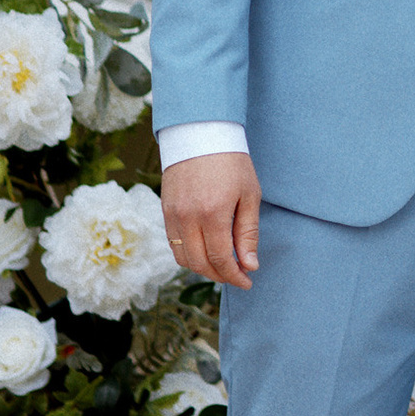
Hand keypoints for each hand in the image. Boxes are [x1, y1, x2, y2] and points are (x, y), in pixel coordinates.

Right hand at [161, 151, 260, 289]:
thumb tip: (249, 265)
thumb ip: (248, 233)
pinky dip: (188, 254)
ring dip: (202, 268)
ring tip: (222, 265)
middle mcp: (188, 218)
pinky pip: (173, 244)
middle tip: (236, 275)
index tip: (247, 281)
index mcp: (213, 213)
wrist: (201, 134)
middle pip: (200, 263)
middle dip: (219, 276)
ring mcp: (173, 215)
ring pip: (183, 258)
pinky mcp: (165, 210)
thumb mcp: (249, 195)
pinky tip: (205, 250)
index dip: (234, 276)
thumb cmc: (232, 162)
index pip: (220, 259)